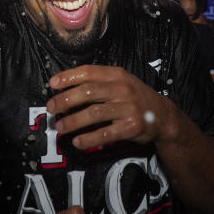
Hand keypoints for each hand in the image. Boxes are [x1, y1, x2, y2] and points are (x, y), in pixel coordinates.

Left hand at [47, 65, 175, 149]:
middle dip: (65, 100)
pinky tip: (77, 142)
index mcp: (117, 75)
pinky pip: (105, 133)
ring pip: (93, 113)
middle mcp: (122, 89)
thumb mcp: (121, 81)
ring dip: (73, 122)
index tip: (52, 84)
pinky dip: (88, 139)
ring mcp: (128, 108)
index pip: (88, 72)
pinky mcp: (131, 127)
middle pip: (87, 92)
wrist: (162, 115)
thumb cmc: (134, 97)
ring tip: (60, 127)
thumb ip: (98, 82)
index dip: (68, 77)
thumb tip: (65, 88)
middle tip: (51, 108)